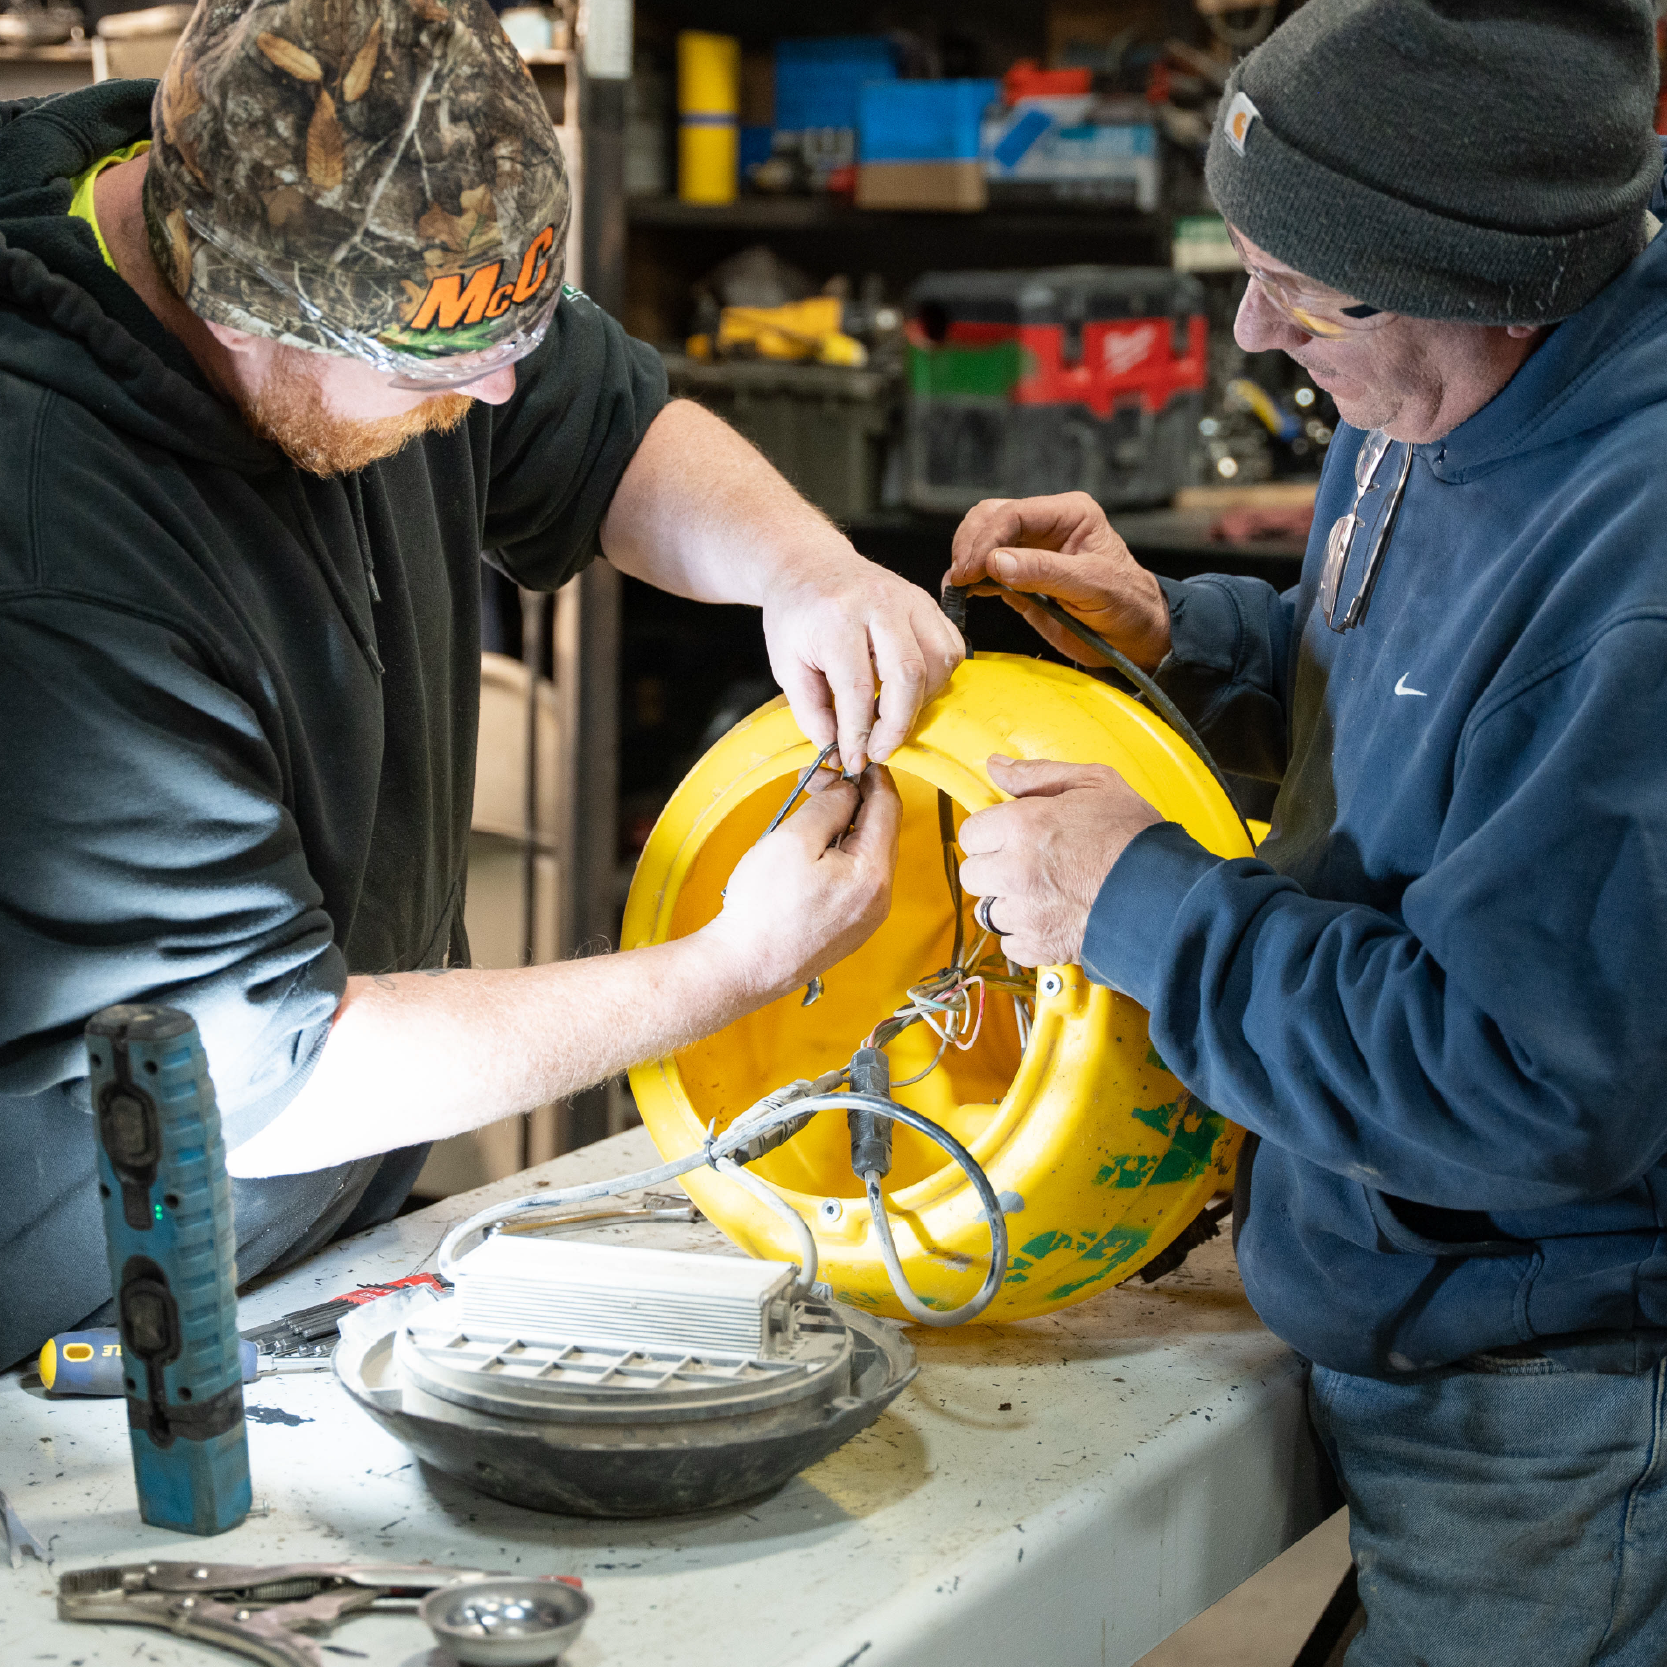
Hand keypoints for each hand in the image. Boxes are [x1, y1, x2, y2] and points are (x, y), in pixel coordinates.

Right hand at [704, 765, 901, 1001]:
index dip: (871, 776)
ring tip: (807, 816)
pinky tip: (812, 851)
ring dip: (844, 828)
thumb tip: (850, 791)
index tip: (849, 760)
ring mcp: (867, 917)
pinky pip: (856, 880)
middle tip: (816, 785)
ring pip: (867, 855)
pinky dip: (840, 856)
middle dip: (853, 801)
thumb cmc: (763, 907)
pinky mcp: (851, 929)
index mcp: (873, 873)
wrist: (743, 967)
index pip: (888, 807)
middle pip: (880, 831)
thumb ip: (830, 805)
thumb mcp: (794, 839)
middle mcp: (880, 898)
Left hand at [761, 557, 963, 771]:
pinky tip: (908, 688)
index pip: (857, 688)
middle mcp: (878, 602)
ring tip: (891, 715)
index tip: (854, 758)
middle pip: (908, 675)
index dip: (858, 733)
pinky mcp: (927, 602)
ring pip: (939, 662)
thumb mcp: (785, 664)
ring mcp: (909, 598)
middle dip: (897, 725)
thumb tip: (837, 749)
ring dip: (920, 702)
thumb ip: (810, 711)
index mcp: (836, 617)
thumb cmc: (796, 613)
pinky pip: (950, 648)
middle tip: (879, 750)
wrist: (808, 563)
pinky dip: (937, 678)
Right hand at [946, 492, 1170, 672]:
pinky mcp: (1019, 576)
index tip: (971, 570)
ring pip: (983, 539)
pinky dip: (970, 580)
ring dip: (966, 559)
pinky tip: (963, 593)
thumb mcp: (1092, 586)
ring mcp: (1031, 549)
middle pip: (991, 518)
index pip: (1015, 513)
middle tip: (961, 579)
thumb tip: (995, 563)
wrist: (1133, 636)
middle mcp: (1047, 524)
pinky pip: (986, 569)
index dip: (988, 539)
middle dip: (971, 545)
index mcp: (1070, 514)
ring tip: (958, 586)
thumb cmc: (1126, 605)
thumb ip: (1045, 572)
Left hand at [957, 756, 1161, 966]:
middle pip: (972, 874)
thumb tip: (996, 765)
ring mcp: (1025, 913)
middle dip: (993, 868)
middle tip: (1026, 864)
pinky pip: (1010, 944)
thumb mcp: (1095, 783)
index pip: (970, 833)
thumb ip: (1037, 774)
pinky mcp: (1039, 946)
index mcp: (1023, 826)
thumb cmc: (1135, 837)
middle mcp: (1015, 871)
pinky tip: (1050, 918)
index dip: (990, 833)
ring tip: (1042, 893)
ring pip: (988, 911)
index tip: (1009, 837)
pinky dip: (1026, 935)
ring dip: (1008, 903)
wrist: (1167, 893)